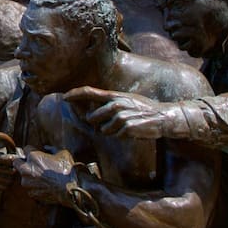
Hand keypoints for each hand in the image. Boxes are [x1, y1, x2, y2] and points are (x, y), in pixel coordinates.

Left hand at [14, 149, 76, 206]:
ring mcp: (27, 182)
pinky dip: (35, 186)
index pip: (25, 149)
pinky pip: (30, 187)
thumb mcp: (62, 154)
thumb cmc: (67, 170)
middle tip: (31, 164)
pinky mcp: (31, 193)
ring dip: (29, 176)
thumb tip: (47, 148)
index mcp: (33, 157)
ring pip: (23, 176)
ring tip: (43, 177)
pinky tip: (46, 185)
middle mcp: (27, 169)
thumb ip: (52, 149)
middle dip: (22, 162)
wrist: (71, 190)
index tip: (35, 154)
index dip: (31, 151)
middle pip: (16, 162)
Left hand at [64, 86, 185, 138]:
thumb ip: (109, 103)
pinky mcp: (126, 127)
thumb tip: (91, 112)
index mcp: (114, 95)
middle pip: (92, 117)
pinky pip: (115, 135)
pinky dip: (122, 135)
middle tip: (114, 122)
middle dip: (98, 123)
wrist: (163, 117)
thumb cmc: (143, 109)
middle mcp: (115, 104)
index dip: (75, 94)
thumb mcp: (126, 100)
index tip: (64, 97)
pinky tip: (132, 129)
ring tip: (126, 125)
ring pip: (103, 129)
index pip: (90, 92)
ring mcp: (120, 115)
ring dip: (111, 131)